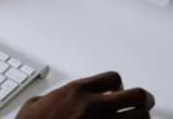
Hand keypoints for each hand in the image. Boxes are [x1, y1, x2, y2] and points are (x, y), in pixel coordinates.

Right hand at [16, 72, 154, 118]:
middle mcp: (94, 106)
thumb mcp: (40, 101)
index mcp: (78, 90)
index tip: (116, 91)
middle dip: (143, 100)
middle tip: (143, 103)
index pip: (114, 78)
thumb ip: (57, 96)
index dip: (119, 85)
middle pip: (136, 96)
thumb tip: (59, 98)